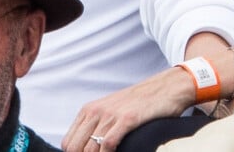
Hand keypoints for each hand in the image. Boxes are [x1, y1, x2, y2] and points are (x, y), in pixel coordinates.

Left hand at [61, 67, 194, 151]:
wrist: (165, 88)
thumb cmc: (139, 103)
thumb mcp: (111, 110)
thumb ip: (96, 126)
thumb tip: (86, 148)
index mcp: (90, 109)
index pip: (68, 142)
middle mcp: (97, 110)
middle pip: (74, 147)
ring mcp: (111, 114)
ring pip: (89, 148)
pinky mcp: (127, 119)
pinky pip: (107, 144)